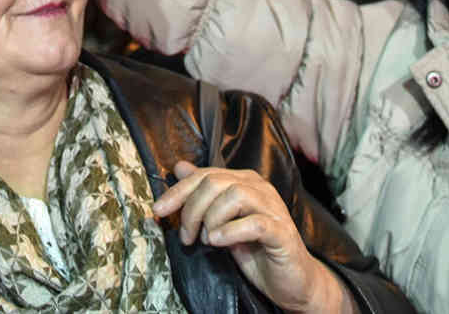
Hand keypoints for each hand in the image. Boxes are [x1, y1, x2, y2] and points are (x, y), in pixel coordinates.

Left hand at [152, 162, 347, 313]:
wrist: (291, 281)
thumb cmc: (255, 250)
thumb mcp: (222, 222)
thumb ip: (203, 195)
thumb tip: (180, 167)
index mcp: (245, 182)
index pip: (205, 175)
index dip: (178, 191)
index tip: (158, 211)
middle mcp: (260, 189)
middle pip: (215, 182)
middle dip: (192, 209)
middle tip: (186, 235)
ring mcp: (273, 209)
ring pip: (235, 195)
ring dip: (212, 219)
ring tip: (207, 240)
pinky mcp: (281, 233)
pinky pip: (255, 224)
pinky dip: (231, 231)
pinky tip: (218, 242)